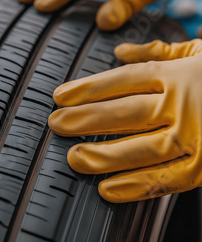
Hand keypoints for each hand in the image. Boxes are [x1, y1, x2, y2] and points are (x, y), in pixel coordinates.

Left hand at [48, 39, 201, 202]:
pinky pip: (169, 179)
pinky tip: (107, 190)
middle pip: (125, 111)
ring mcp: (199, 135)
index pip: (124, 79)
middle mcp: (186, 102)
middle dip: (86, 119)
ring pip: (142, 147)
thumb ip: (159, 52)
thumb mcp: (198, 52)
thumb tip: (119, 52)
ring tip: (73, 158)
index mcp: (181, 73)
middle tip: (55, 126)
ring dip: (104, 154)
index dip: (88, 88)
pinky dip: (138, 187)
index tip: (59, 96)